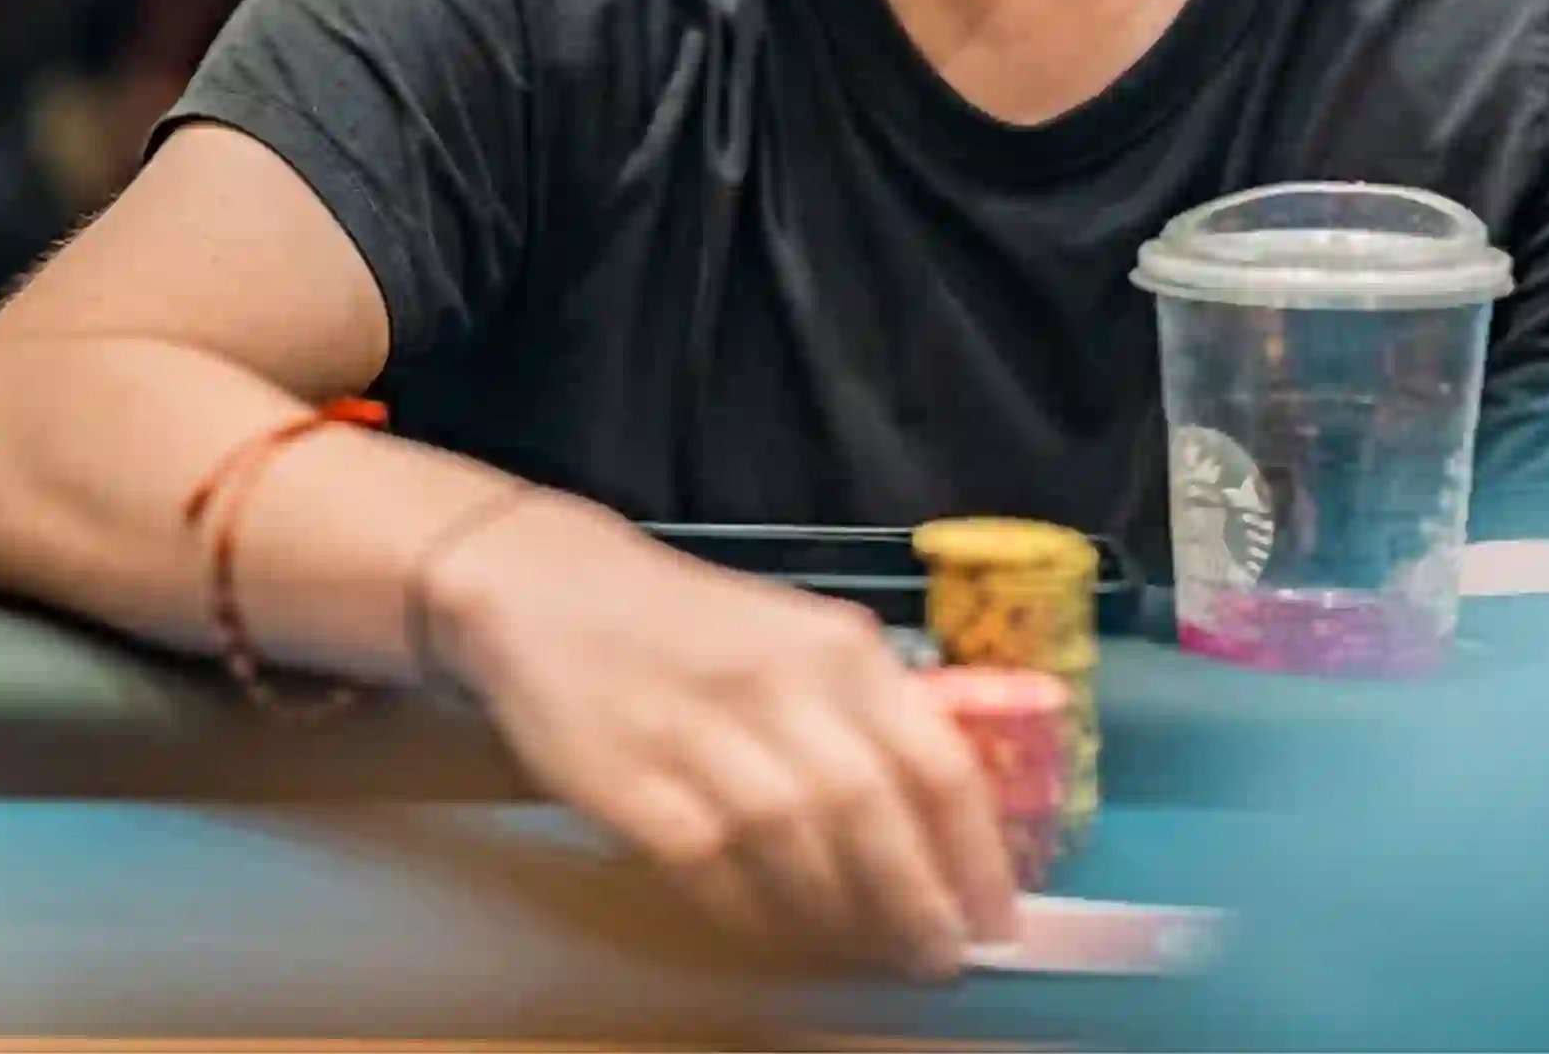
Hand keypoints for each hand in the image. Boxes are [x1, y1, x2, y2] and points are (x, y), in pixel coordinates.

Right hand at [423, 493, 1019, 976]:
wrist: (551, 588)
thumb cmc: (695, 628)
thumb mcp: (800, 641)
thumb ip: (868, 715)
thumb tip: (944, 827)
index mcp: (838, 648)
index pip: (938, 762)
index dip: (977, 856)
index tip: (997, 923)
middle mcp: (779, 685)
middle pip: (873, 813)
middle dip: (918, 903)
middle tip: (937, 960)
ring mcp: (701, 733)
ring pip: (798, 847)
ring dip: (841, 917)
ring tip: (868, 954)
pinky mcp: (631, 780)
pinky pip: (713, 869)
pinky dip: (755, 914)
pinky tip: (780, 935)